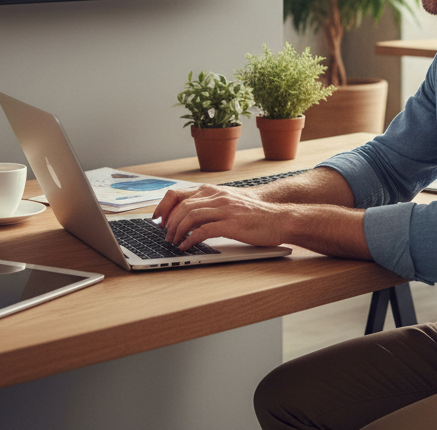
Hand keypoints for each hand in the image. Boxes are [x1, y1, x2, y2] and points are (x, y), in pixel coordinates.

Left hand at [153, 184, 288, 249]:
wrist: (279, 218)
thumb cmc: (255, 215)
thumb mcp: (229, 203)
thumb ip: (210, 206)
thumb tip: (188, 217)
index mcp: (214, 191)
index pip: (180, 194)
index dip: (164, 207)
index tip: (157, 220)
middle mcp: (217, 196)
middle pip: (182, 206)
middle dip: (169, 222)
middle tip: (165, 236)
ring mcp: (224, 209)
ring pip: (190, 216)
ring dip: (177, 231)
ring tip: (174, 243)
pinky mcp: (231, 224)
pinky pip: (204, 231)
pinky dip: (190, 239)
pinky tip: (187, 246)